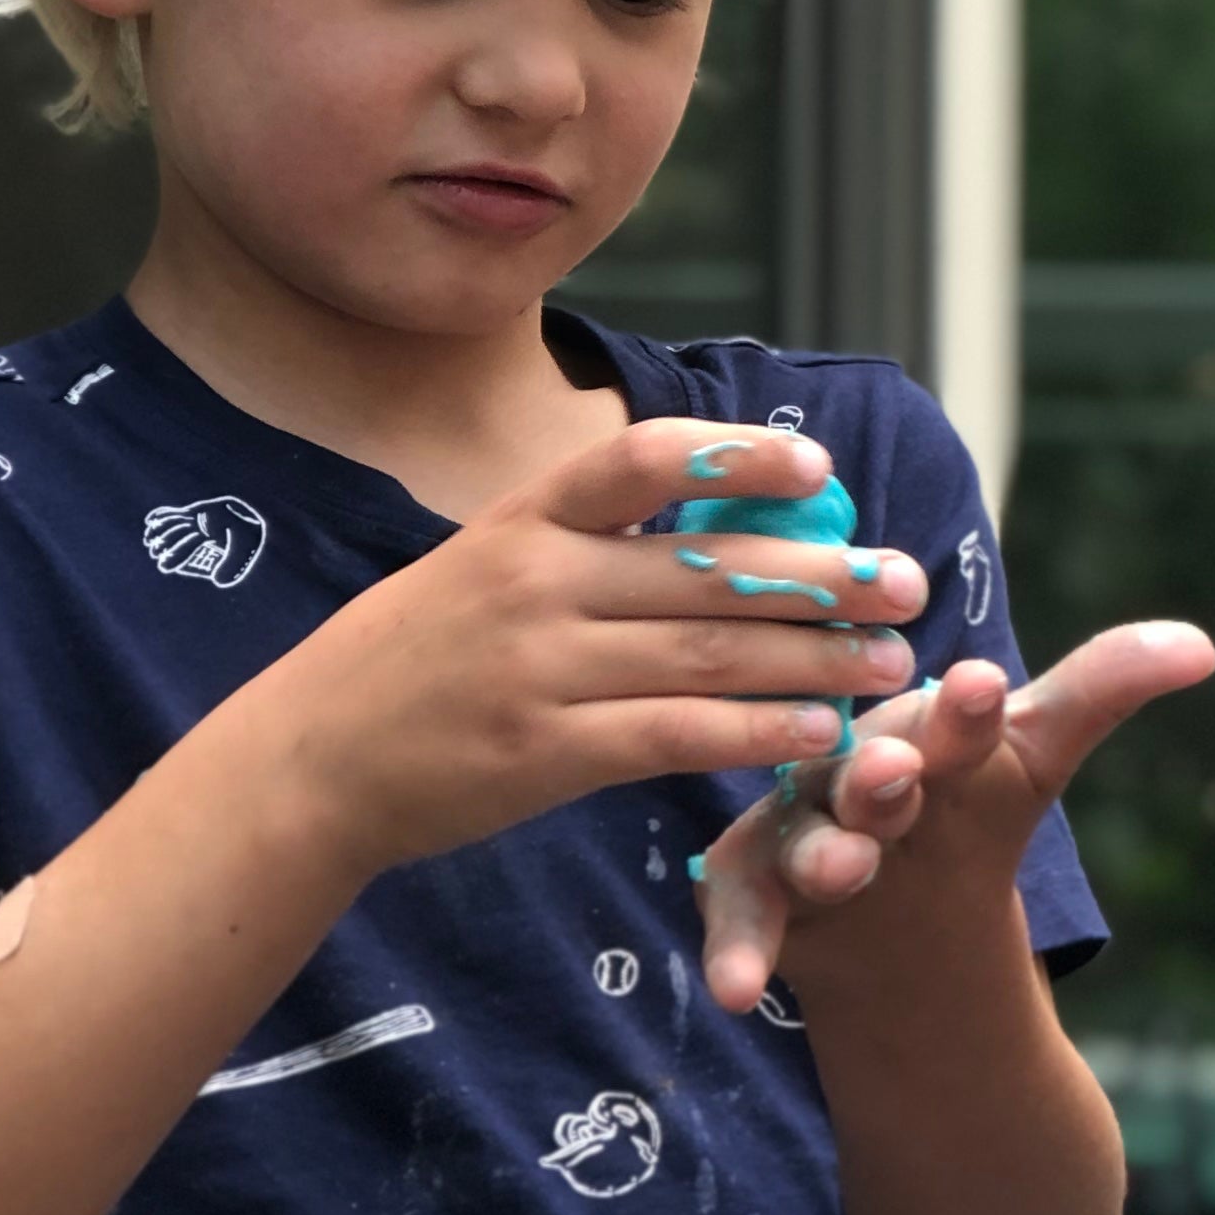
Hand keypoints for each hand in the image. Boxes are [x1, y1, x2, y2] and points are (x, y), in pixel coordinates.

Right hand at [234, 420, 928, 881]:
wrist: (307, 760)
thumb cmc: (412, 659)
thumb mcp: (478, 565)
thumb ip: (581, 539)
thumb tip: (710, 508)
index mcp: (521, 521)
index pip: (640, 458)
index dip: (737, 455)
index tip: (820, 468)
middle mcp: (534, 581)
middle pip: (707, 566)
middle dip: (823, 575)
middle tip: (908, 581)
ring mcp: (539, 667)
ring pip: (707, 651)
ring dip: (814, 658)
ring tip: (889, 662)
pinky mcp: (543, 751)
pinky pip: (674, 734)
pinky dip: (756, 732)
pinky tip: (819, 733)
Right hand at [691, 621, 1214, 1011]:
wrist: (891, 894)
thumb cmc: (960, 797)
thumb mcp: (1035, 757)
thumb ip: (1103, 691)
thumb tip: (1203, 644)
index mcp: (929, 734)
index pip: (954, 718)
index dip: (965, 709)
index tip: (987, 685)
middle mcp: (853, 771)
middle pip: (864, 771)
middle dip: (880, 773)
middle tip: (896, 771)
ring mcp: (799, 832)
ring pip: (806, 844)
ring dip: (820, 854)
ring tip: (841, 868)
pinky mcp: (755, 893)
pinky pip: (741, 923)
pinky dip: (737, 952)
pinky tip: (733, 995)